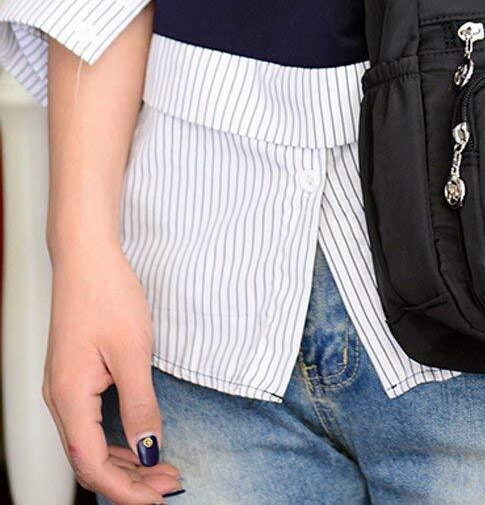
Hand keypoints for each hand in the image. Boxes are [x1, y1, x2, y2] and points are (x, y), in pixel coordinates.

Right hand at [44, 241, 181, 502]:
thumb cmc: (108, 296)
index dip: (124, 489)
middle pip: (89, 460)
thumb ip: (140, 405)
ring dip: (126, 460)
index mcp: (69, 398)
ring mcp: (64, 389)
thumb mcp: (133, 353)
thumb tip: (150, 449)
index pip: (91, 464)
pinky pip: (91, 423)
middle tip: (171, 486)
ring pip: (90, 443)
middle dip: (130, 480)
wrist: (87, 258)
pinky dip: (116, 439)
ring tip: (163, 470)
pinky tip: (142, 440)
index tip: (157, 500)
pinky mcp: (74, 377)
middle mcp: (60, 400)